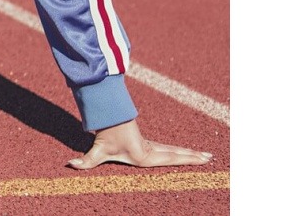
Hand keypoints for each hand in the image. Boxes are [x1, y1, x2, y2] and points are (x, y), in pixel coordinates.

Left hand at [68, 119, 212, 169]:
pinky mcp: (148, 144)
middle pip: (176, 153)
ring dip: (190, 153)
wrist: (106, 117)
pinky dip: (180, 152)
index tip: (200, 159)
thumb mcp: (96, 150)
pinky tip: (189, 154)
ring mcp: (151, 146)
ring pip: (174, 150)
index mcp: (144, 155)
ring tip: (207, 156)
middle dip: (193, 157)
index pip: (169, 158)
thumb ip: (85, 160)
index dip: (185, 159)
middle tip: (210, 157)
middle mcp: (151, 150)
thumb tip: (71, 165)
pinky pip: (169, 148)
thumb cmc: (103, 135)